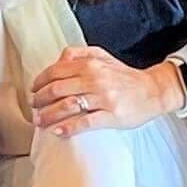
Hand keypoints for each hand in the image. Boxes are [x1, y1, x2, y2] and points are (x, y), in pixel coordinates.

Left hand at [30, 46, 180, 135]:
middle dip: (40, 100)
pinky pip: (85, 122)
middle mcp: (94, 80)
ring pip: (68, 106)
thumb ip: (78, 54)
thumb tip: (56, 60)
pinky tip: (58, 132)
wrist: (153, 91)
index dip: (40, 82)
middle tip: (34, 108)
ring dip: (49, 115)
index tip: (33, 90)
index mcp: (89, 65)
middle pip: (57, 90)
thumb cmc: (124, 76)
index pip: (55, 72)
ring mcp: (103, 99)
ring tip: (40, 121)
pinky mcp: (112, 116)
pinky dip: (69, 127)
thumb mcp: (101, 56)